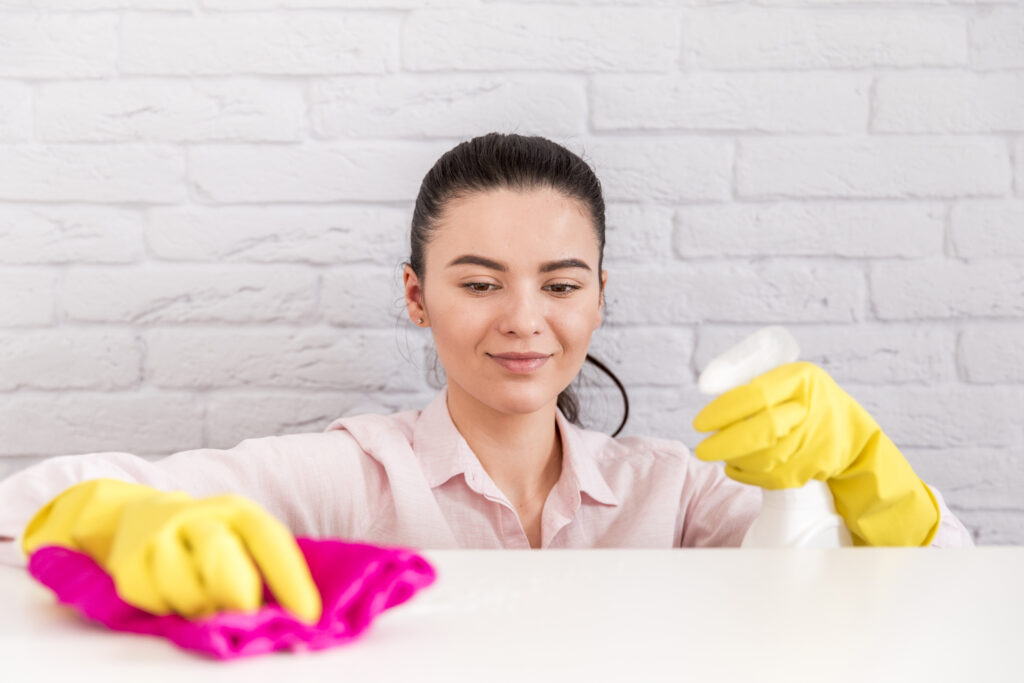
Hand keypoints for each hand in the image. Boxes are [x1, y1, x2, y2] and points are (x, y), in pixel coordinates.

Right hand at [22, 479, 321, 622]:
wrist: (137, 517)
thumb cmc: (207, 535)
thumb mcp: (241, 536)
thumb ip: (266, 564)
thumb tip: (299, 610)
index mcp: (235, 511)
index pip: (267, 538)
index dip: (289, 578)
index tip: (307, 614)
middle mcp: (196, 518)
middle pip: (220, 554)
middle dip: (239, 592)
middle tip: (247, 613)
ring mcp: (157, 540)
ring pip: (188, 589)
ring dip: (205, 608)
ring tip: (208, 603)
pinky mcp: (128, 567)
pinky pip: (158, 604)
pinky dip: (173, 610)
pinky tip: (175, 598)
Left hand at [692, 362, 939, 545]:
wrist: (853, 437)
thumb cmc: (804, 403)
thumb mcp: (783, 381)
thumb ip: (747, 382)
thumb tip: (706, 386)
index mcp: (802, 378)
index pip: (756, 395)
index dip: (723, 410)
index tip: (700, 423)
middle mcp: (812, 409)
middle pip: (762, 430)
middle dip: (724, 444)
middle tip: (701, 449)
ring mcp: (816, 441)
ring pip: (765, 458)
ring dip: (734, 459)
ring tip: (720, 454)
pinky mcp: (813, 468)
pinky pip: (771, 476)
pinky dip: (747, 474)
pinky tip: (737, 465)